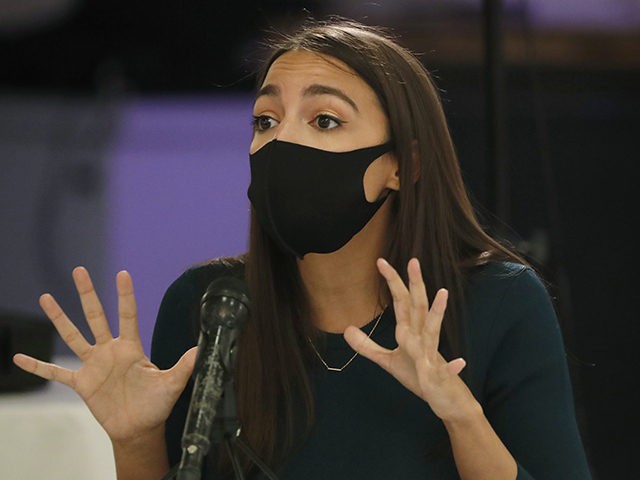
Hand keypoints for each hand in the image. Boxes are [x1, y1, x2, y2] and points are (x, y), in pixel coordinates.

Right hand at [13, 267, 196, 442]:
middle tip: (78, 270)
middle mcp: (110, 350)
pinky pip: (56, 373)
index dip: (125, 295)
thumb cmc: (156, 404)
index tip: (122, 273)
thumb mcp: (172, 384)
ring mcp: (94, 365)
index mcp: (131, 347)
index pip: (127, 315)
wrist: (139, 427)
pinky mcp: (82, 383)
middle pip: (96, 316)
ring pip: (73, 336)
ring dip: (60, 318)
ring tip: (46, 298)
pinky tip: (18, 357)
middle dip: (87, 294)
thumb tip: (200, 348)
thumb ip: (184, 366)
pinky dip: (38, 366)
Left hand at [344, 258, 476, 420]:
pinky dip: (452, 367)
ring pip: (434, 332)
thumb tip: (346, 329)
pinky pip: (444, 371)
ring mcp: (432, 355)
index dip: (392, 282)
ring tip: (443, 293)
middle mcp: (423, 338)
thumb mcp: (388, 360)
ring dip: (438, 313)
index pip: (401, 302)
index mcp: (411, 331)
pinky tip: (460, 362)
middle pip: (418, 307)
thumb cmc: (419, 375)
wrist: (446, 399)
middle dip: (415, 285)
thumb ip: (367, 346)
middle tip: (413, 261)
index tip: (381, 262)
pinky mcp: (439, 376)